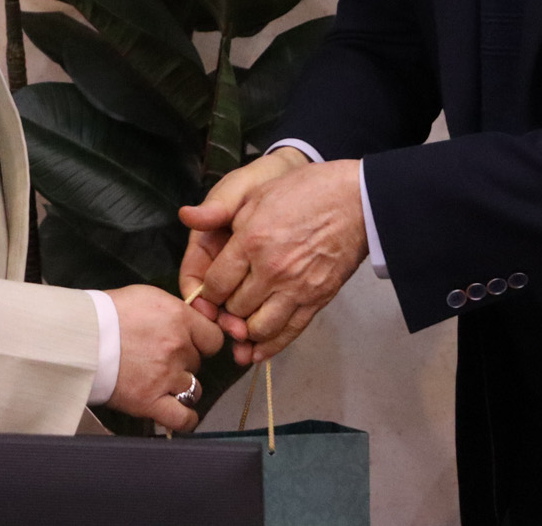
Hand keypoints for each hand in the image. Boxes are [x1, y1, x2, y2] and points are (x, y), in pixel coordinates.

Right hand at [103, 283, 222, 431]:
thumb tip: (188, 321)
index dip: (203, 342)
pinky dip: (186, 419)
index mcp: (179, 318)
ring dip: (182, 387)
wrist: (79, 337)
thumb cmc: (106, 314)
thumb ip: (175, 311)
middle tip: (161, 359)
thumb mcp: (147, 297)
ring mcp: (165, 376)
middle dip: (183, 362)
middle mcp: (177, 347)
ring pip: (194, 389)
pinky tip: (180, 413)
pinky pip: (183, 418)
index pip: (213, 338)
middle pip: (198, 362)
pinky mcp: (149, 401)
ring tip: (163, 383)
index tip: (193, 345)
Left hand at [187, 158, 367, 363]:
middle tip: (225, 308)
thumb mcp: (257, 191)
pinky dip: (270, 346)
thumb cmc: (305, 191)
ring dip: (245, 331)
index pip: (215, 285)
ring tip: (242, 325)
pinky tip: (258, 351)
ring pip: (258, 329)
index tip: (209, 294)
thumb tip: (185, 217)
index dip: (207, 295)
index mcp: (252, 240)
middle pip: (234, 310)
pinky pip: (288, 333)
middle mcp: (271, 269)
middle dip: (225, 311)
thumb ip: (219, 210)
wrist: (356, 201)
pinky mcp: (317, 300)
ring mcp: (296, 288)